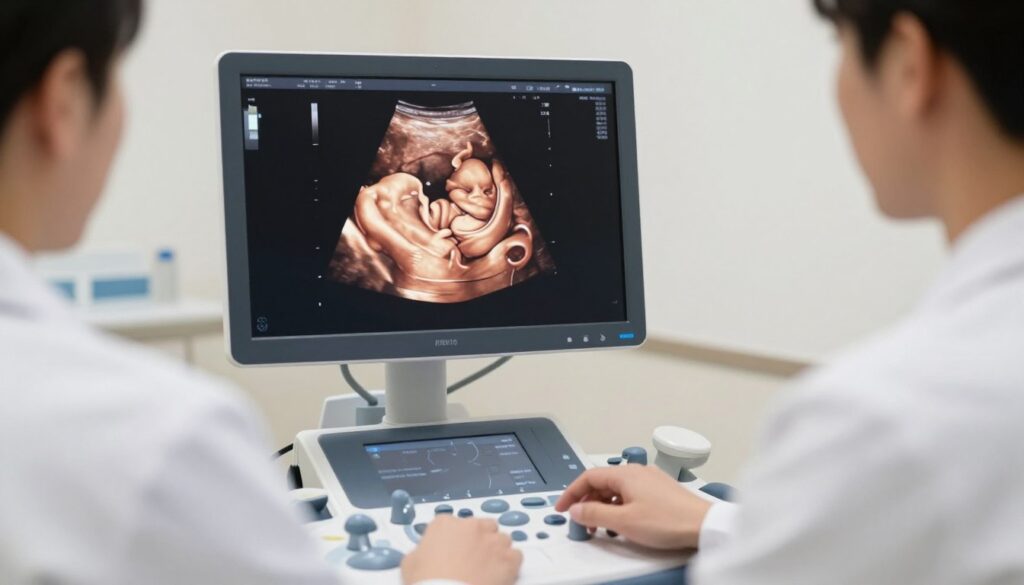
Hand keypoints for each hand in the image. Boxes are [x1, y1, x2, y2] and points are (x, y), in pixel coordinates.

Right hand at [401, 515, 522, 584]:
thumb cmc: (427, 583)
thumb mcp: (410, 563)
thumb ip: (421, 551)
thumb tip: (424, 554)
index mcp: (445, 524)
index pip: (453, 524)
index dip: (454, 539)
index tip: (453, 550)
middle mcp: (471, 527)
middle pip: (483, 526)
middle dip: (480, 540)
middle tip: (473, 559)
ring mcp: (492, 542)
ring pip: (502, 539)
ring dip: (496, 551)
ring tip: (488, 569)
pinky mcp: (509, 559)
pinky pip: (516, 556)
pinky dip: (511, 564)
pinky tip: (501, 575)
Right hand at [555, 465, 712, 549]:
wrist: (703, 525)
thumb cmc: (669, 520)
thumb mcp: (623, 521)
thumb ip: (594, 513)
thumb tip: (576, 509)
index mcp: (625, 474)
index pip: (588, 477)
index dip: (571, 493)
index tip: (562, 507)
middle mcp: (637, 472)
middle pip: (602, 482)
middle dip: (587, 501)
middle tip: (581, 520)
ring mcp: (650, 480)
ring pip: (616, 489)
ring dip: (603, 506)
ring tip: (601, 525)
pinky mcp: (660, 491)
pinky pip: (630, 494)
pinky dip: (619, 506)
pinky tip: (622, 523)